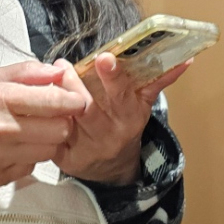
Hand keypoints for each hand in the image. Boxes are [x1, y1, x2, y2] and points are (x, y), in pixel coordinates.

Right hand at [0, 61, 91, 191]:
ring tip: (33, 131)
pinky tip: (14, 148)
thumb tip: (58, 71)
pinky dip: (29, 158)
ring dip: (48, 141)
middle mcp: (2, 129)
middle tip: (54, 117)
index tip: (76, 99)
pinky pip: (30, 168)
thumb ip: (25, 72)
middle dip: (63, 122)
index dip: (73, 100)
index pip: (56, 102)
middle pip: (60, 130)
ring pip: (50, 151)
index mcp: (0, 98)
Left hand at [52, 54, 191, 185]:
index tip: (105, 57)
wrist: (113, 167)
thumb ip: (157, 79)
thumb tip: (186, 59)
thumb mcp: (142, 103)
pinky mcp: (65, 159)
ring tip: (50, 76)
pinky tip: (37, 101)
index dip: (114, 76)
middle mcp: (110, 134)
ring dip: (56, 97)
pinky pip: (51, 136)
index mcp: (130, 116)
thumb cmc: (124, 123)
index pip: (123, 94)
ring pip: (68, 121)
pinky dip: (43, 118)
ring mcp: (87, 148)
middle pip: (89, 109)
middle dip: (75, 85)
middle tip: (63, 65)